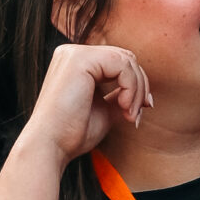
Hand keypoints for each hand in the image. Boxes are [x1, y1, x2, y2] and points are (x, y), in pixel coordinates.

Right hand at [19, 41, 152, 166]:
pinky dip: (131, 87)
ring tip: (129, 114)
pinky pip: (122, 65)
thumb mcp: (104, 111)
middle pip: (125, 57)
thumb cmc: (73, 133)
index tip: (139, 110)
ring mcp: (75, 54)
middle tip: (137, 114)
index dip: (136, 84)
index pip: (118, 62)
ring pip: (126, 60)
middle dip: (139, 86)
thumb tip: (148, 98)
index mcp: (76, 63)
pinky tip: (124, 108)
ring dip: (137, 90)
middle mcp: (72, 53)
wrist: (51, 146)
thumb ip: (121, 98)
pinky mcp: (80, 60)